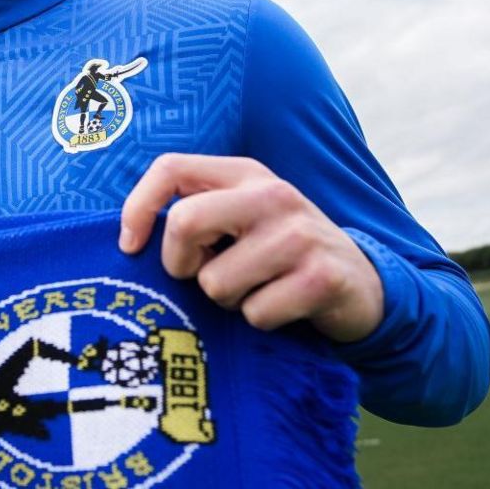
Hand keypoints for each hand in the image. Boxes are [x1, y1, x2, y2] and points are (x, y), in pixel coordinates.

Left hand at [118, 153, 382, 342]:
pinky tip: (284, 306)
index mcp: (245, 174)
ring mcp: (299, 234)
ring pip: (216, 282)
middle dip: (181, 265)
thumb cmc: (278, 254)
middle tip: (203, 276)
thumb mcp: (240, 219)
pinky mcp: (320, 277)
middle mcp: (272, 194)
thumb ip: (195, 214)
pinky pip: (254, 313)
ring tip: (256, 289)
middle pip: (184, 223)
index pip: (170, 168)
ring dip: (228, 300)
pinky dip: (260, 320)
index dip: (137, 208)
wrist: (360, 283)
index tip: (130, 247)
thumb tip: (129, 241)